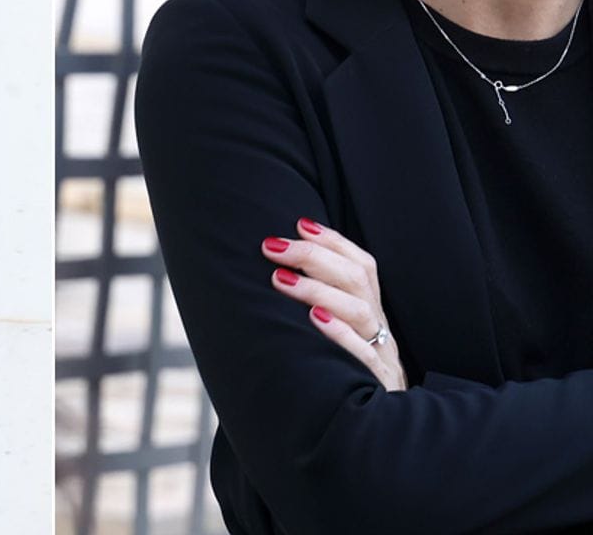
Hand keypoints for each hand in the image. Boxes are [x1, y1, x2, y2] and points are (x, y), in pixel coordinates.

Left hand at [261, 218, 406, 391]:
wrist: (376, 433)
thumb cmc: (344, 373)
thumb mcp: (338, 335)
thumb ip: (320, 303)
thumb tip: (276, 267)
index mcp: (372, 311)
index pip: (362, 265)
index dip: (333, 241)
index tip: (299, 224)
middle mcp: (379, 328)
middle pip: (356, 280)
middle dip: (314, 257)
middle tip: (273, 247)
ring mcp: (382, 356)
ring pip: (360, 312)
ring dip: (318, 290)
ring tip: (280, 279)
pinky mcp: (377, 386)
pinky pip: (364, 357)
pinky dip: (341, 335)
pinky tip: (315, 320)